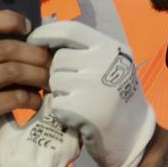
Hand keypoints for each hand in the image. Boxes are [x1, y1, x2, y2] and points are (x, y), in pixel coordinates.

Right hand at [0, 11, 50, 159]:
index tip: (29, 27)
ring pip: (14, 71)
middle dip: (36, 54)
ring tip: (48, 80)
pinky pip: (15, 98)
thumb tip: (33, 40)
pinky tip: (36, 102)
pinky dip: (33, 99)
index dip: (11, 20)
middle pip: (7, 49)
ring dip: (39, 75)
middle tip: (51, 61)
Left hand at [27, 20, 155, 166]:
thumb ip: (84, 50)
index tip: (32, 40)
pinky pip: (56, 102)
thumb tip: (45, 36)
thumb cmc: (116, 97)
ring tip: (77, 101)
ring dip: (58, 92)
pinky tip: (77, 116)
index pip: (70, 30)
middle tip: (69, 86)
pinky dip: (61, 111)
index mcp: (111, 48)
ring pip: (54, 80)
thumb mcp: (109, 64)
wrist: (134, 136)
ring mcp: (95, 86)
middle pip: (58, 58)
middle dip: (56, 71)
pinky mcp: (84, 110)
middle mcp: (104, 63)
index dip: (47, 32)